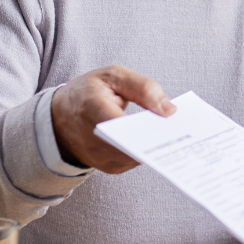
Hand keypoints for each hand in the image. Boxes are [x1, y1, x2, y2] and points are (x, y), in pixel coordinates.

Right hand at [50, 65, 175, 173]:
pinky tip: (160, 140)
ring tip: (175, 134)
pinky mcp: (107, 167)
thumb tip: (169, 110)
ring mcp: (99, 157)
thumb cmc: (89, 92)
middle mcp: (92, 139)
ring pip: (136, 157)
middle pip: (132, 145)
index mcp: (91, 108)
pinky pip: (133, 162)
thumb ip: (143, 88)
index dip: (147, 126)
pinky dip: (147, 152)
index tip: (171, 122)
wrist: (60, 116)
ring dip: (155, 146)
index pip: (120, 122)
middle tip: (183, 130)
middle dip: (158, 138)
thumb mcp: (114, 76)